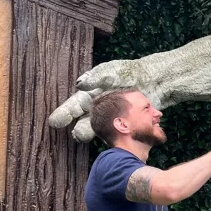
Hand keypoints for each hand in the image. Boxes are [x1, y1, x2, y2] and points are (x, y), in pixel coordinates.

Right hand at [48, 59, 169, 141]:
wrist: (155, 81)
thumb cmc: (129, 72)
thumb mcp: (112, 71)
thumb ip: (97, 77)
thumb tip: (80, 85)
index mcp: (90, 96)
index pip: (73, 107)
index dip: (63, 115)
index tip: (54, 123)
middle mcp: (98, 110)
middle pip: (84, 123)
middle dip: (81, 130)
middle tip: (77, 135)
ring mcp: (111, 120)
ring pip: (100, 130)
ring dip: (98, 135)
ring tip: (92, 140)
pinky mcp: (125, 126)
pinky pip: (118, 133)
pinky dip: (118, 135)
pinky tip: (118, 138)